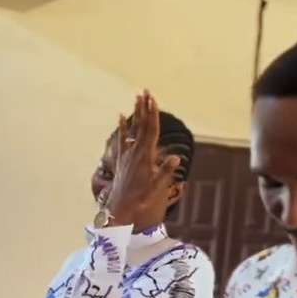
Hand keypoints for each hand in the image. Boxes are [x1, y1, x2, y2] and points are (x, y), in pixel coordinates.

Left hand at [106, 91, 180, 223]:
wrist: (120, 207)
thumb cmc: (140, 199)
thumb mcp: (155, 187)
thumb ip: (165, 171)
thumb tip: (176, 158)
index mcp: (145, 156)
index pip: (151, 130)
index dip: (153, 114)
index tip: (153, 99)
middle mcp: (135, 152)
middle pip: (141, 125)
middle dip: (144, 107)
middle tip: (145, 90)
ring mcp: (127, 154)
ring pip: (132, 129)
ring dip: (135, 113)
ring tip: (136, 97)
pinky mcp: (121, 159)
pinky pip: (121, 139)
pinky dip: (122, 127)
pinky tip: (120, 116)